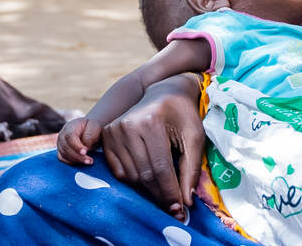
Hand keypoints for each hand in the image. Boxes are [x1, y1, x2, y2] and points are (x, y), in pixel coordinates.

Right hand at [56, 117, 101, 164]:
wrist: (88, 130)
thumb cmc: (92, 128)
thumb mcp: (94, 127)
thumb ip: (89, 136)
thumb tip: (85, 147)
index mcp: (71, 126)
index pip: (70, 137)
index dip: (76, 146)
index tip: (85, 152)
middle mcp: (62, 134)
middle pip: (66, 147)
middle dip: (78, 156)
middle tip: (89, 160)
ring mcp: (60, 143)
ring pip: (64, 154)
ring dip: (76, 160)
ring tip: (88, 162)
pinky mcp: (60, 150)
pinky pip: (62, 159)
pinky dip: (71, 162)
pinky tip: (81, 163)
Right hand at [102, 75, 204, 220]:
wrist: (164, 92)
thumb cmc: (183, 115)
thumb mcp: (194, 138)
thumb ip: (191, 169)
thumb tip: (186, 202)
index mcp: (151, 121)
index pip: (160, 167)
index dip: (170, 192)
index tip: (180, 210)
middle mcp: (128, 125)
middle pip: (144, 174)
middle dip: (161, 195)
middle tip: (174, 209)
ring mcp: (114, 130)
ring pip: (131, 175)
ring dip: (148, 190)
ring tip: (164, 192)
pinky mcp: (107, 135)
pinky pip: (118, 170)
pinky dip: (133, 180)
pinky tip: (148, 178)